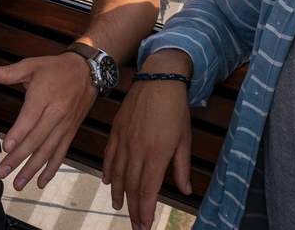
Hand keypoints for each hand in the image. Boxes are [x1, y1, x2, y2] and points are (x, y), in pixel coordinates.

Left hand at [0, 53, 96, 190]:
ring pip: (48, 150)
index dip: (18, 133)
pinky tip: (41, 182)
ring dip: (32, 169)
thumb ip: (8, 72)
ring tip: (18, 184)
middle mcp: (56, 113)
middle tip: (2, 172)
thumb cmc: (55, 68)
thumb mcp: (31, 64)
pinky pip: (61, 153)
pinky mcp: (71, 132)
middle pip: (36, 139)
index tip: (6, 147)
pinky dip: (51, 169)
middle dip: (18, 158)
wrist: (88, 71)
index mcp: (44, 96)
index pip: (30, 118)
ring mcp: (65, 125)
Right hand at [104, 53, 193, 229]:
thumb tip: (185, 190)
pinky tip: (109, 183)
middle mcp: (137, 150)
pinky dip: (109, 172)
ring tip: (120, 208)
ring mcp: (124, 140)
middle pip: (132, 187)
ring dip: (119, 194)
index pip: (148, 191)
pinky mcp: (116, 130)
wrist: (158, 79)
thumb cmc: (176, 109)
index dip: (146, 211)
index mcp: (156, 154)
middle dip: (134, 209)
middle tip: (135, 225)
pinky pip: (109, 156)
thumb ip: (181, 168)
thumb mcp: (184, 140)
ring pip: (118, 175)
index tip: (145, 226)